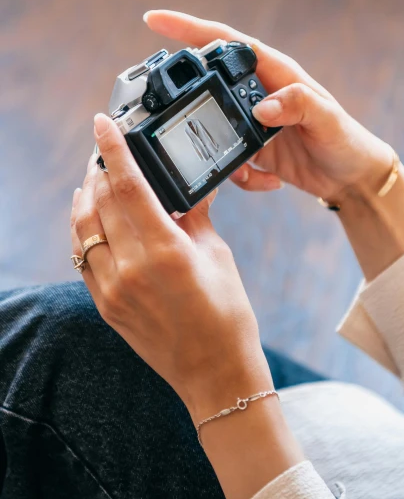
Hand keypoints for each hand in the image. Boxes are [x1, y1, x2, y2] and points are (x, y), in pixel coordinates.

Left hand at [70, 115, 271, 421]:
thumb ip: (194, 216)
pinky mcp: (106, 306)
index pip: (127, 186)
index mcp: (165, 252)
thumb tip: (188, 185)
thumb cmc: (226, 315)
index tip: (102, 124)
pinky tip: (91, 217)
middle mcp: (131, 269)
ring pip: (82, 229)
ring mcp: (113, 290)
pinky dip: (83, 230)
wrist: (215, 374)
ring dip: (85, 197)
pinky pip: (82, 257)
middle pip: (99, 202)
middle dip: (98, 169)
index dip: (112, 150)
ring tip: (94, 178)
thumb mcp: (217, 256)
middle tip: (104, 150)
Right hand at [144, 10, 393, 202]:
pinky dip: (240, 175)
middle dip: (190, 100)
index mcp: (275, 73)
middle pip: (208, 83)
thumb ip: (299, 104)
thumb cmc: (347, 141)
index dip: (189, 29)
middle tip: (181, 118)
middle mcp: (258, 92)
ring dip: (217, 150)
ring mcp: (252, 121)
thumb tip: (262, 106)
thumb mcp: (328, 120)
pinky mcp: (252, 149)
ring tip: (249, 168)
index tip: (154, 20)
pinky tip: (268, 181)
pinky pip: (229, 159)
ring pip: (212, 127)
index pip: (225, 43)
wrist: (352, 177)